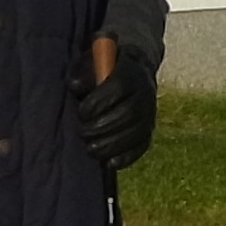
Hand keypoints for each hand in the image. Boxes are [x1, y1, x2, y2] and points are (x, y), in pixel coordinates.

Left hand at [72, 46, 157, 170]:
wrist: (133, 72)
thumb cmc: (105, 68)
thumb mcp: (93, 62)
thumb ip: (83, 72)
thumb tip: (75, 86)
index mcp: (132, 71)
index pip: (119, 87)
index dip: (100, 102)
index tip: (82, 111)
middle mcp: (146, 92)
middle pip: (128, 113)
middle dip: (102, 127)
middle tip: (83, 132)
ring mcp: (150, 112)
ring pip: (136, 132)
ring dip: (111, 145)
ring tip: (91, 149)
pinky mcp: (150, 129)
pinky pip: (142, 146)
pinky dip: (126, 157)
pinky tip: (109, 163)